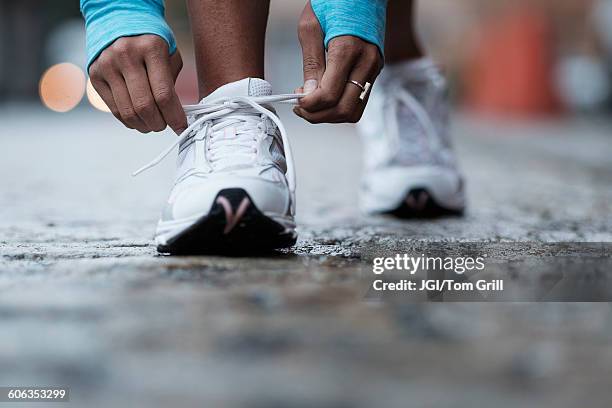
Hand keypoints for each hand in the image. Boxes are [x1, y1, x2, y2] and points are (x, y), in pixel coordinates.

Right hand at [88, 35, 186, 133]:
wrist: (119, 22)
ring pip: (127, 111)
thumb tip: (175, 115)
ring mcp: (107, 65)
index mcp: (151, 48)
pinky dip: (129, 121)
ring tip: (152, 125)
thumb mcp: (169, 55)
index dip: (174, 117)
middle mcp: (126, 55)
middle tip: (165, 126)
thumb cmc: (150, 43)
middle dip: (158, 123)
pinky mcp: (95, 75)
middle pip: (144, 106)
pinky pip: (114, 109)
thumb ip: (172, 83)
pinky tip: (138, 119)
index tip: (181, 127)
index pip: (163, 94)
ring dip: (144, 126)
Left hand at [294, 1, 382, 123]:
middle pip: (343, 109)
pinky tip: (325, 98)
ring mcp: (373, 69)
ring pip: (354, 112)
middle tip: (301, 108)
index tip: (296, 101)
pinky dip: (340, 107)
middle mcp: (366, 63)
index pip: (329, 94)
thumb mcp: (311, 26)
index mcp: (348, 49)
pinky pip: (358, 101)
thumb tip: (308, 92)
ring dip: (330, 116)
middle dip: (318, 116)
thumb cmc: (334, 2)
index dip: (309, 105)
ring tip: (312, 105)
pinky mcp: (374, 72)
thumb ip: (311, 63)